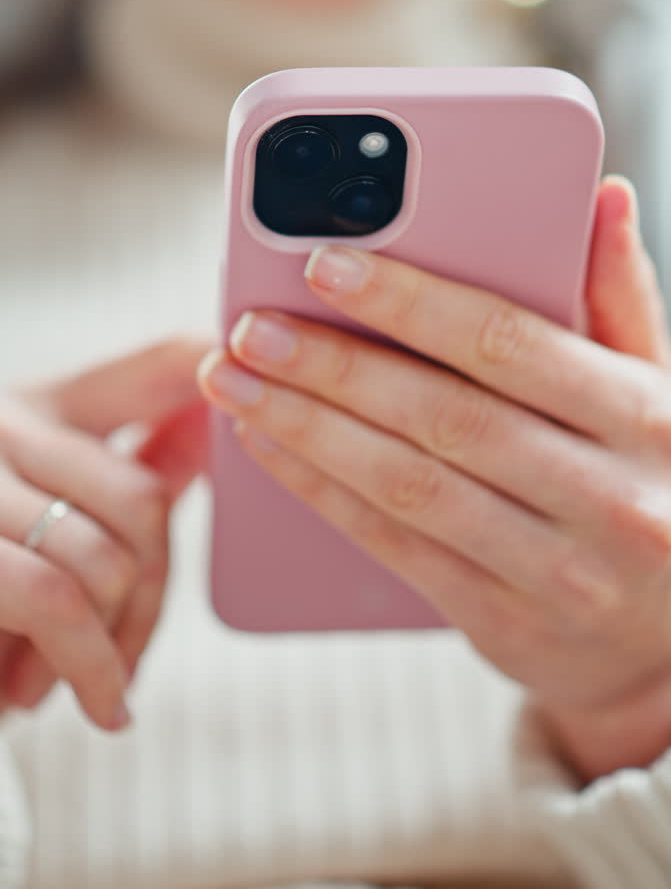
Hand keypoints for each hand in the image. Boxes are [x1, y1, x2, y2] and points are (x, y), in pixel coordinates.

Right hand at [0, 339, 208, 731]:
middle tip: (125, 659)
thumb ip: (121, 473)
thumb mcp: (39, 522)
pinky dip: (93, 667)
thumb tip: (211, 428)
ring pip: (106, 556)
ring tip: (86, 687)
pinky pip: (59, 601)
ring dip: (113, 648)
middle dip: (152, 596)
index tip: (242, 401)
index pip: (152, 366)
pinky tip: (89, 703)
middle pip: (142, 498)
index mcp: (28, 411)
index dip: (210, 372)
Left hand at [199, 178, 670, 780]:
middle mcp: (611, 499)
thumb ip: (620, 292)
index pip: (510, 344)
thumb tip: (603, 192)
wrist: (664, 640)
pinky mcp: (499, 622)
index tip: (325, 265)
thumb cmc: (649, 482)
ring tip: (233, 380)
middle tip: (250, 326)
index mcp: (644, 418)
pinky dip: (321, 491)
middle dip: (334, 366)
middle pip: (445, 416)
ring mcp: (556, 572)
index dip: (410, 303)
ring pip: (407, 485)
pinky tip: (268, 447)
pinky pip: (394, 546)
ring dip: (306, 428)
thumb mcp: (660, 386)